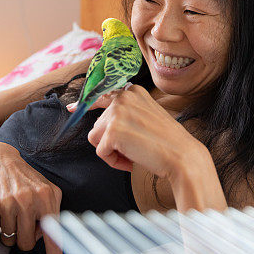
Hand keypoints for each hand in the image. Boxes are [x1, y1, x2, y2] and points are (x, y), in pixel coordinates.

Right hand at [0, 141, 62, 253]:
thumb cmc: (25, 177)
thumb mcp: (47, 189)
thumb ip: (52, 211)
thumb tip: (46, 234)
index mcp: (46, 197)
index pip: (52, 233)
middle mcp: (28, 201)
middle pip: (26, 243)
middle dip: (24, 237)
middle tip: (22, 221)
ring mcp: (8, 204)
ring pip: (9, 239)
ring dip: (10, 230)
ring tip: (11, 211)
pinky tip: (1, 208)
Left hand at [66, 84, 202, 178]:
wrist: (182, 155)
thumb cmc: (168, 142)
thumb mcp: (148, 116)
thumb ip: (127, 113)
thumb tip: (101, 123)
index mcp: (133, 91)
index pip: (102, 93)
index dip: (85, 102)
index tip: (72, 108)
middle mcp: (123, 97)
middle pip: (98, 124)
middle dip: (110, 141)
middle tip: (132, 150)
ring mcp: (117, 112)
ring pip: (95, 138)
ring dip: (111, 152)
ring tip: (132, 155)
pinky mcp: (112, 130)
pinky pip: (100, 152)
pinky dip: (113, 161)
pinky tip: (131, 161)